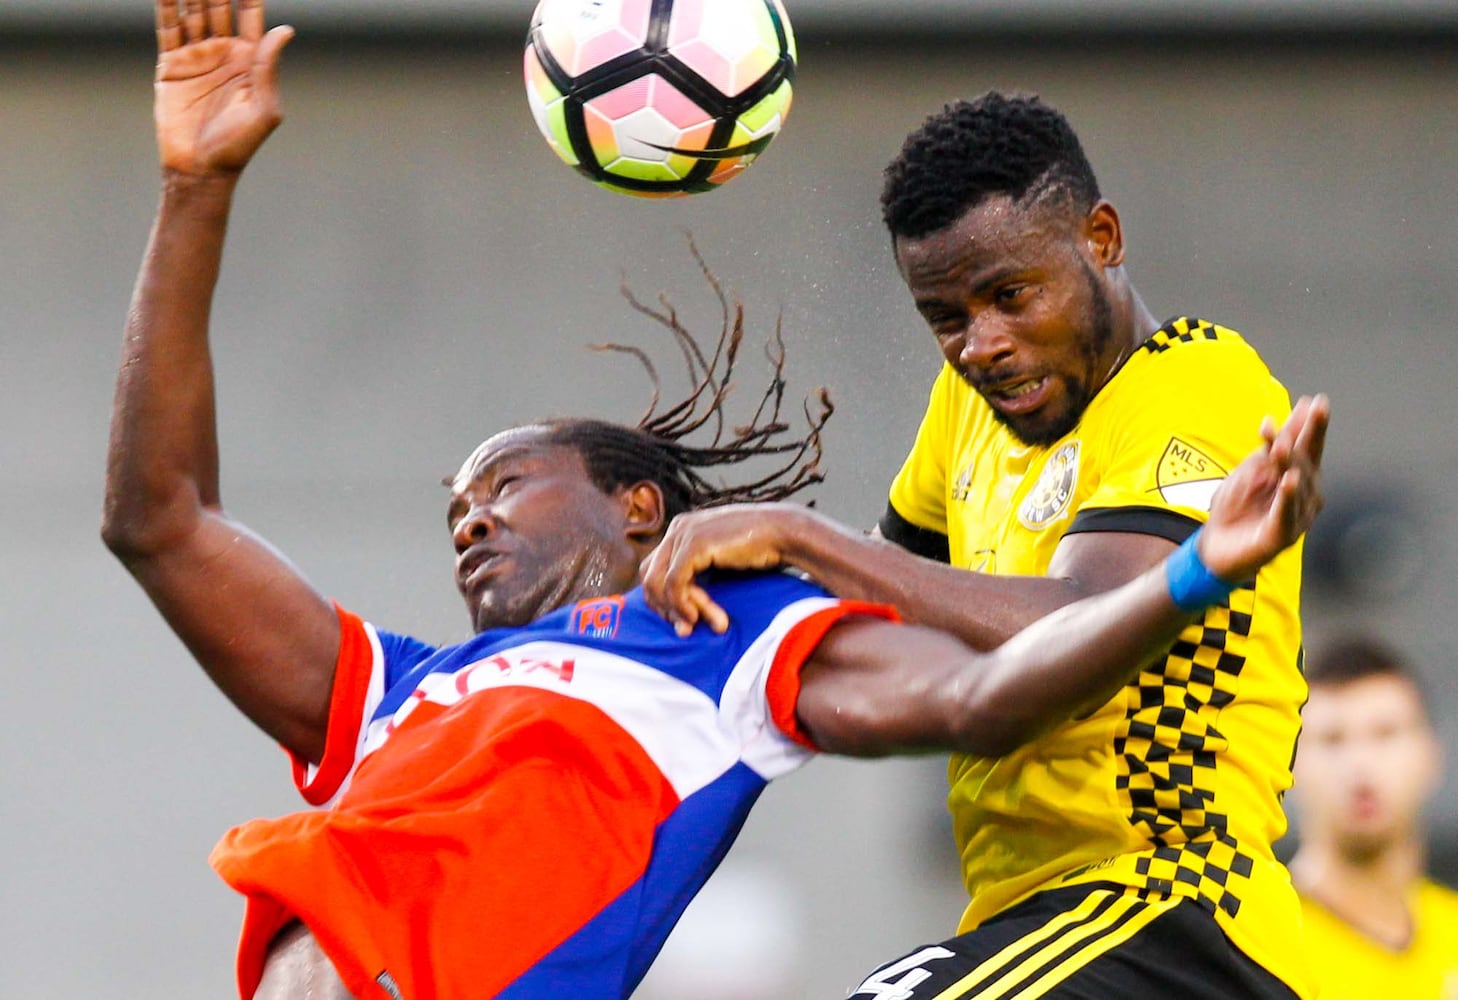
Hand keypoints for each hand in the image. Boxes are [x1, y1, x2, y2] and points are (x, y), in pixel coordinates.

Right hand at [154, 0, 293, 174]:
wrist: (200, 168)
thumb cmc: (238, 145)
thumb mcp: (263, 108)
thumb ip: (268, 67)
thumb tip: (285, 30)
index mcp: (250, 61)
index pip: (249, 15)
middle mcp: (224, 53)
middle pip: (218, 6)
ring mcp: (197, 56)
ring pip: (192, 11)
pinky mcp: (171, 64)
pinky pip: (167, 27)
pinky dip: (165, 5)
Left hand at [640, 502, 809, 635]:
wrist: (784, 533)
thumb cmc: (759, 550)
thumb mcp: (719, 560)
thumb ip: (697, 571)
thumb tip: (677, 604)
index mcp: (682, 529)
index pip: (652, 568)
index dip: (661, 599)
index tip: (680, 621)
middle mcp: (678, 527)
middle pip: (648, 574)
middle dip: (662, 606)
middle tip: (682, 629)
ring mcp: (684, 533)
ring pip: (658, 581)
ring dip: (675, 609)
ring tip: (694, 626)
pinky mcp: (695, 545)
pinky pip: (674, 583)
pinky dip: (682, 605)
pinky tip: (696, 617)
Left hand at [1199, 394, 1329, 580]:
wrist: (1216, 547)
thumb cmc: (1235, 508)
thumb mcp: (1247, 473)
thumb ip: (1263, 453)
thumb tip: (1275, 423)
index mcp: (1297, 477)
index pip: (1306, 447)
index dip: (1311, 425)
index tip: (1314, 401)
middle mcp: (1305, 495)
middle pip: (1308, 460)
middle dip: (1310, 434)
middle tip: (1314, 408)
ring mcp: (1297, 516)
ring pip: (1297, 483)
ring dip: (1289, 461)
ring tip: (1282, 443)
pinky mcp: (1282, 535)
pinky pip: (1287, 513)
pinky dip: (1288, 497)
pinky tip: (1290, 480)